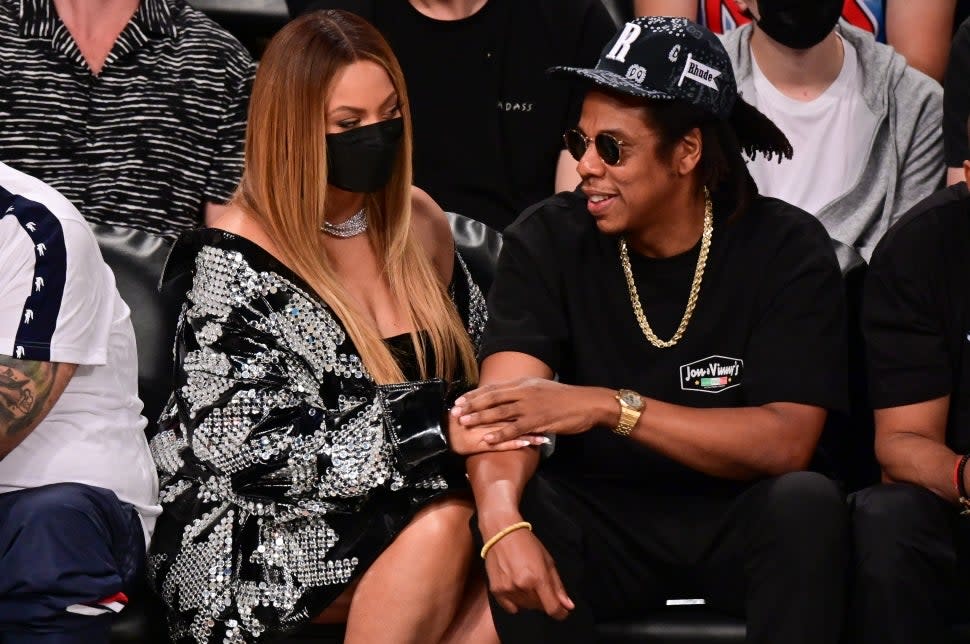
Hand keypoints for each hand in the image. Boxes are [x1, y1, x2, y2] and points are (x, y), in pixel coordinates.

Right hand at [446, 411, 548, 455]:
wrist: (436, 436)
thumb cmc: (451, 425)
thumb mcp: (469, 412)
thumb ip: (482, 407)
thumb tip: (495, 403)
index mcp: (483, 407)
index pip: (509, 403)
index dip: (526, 405)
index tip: (542, 406)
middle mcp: (485, 417)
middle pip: (514, 415)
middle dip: (532, 418)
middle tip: (550, 420)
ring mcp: (484, 430)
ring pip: (510, 430)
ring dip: (529, 433)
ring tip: (545, 436)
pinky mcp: (480, 444)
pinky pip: (500, 443)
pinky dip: (514, 443)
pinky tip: (527, 444)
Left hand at [452, 378, 614, 444]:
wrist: (586, 403)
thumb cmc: (564, 398)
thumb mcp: (541, 389)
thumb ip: (524, 392)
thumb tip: (508, 397)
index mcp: (524, 384)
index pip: (494, 388)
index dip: (475, 394)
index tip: (460, 399)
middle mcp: (524, 392)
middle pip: (492, 397)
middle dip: (472, 404)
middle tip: (454, 411)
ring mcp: (530, 406)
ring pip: (499, 411)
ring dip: (480, 418)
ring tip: (464, 423)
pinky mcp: (538, 420)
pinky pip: (514, 428)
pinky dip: (500, 433)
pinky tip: (487, 439)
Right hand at [482, 522, 573, 619]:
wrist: (501, 532)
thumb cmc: (527, 543)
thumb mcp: (548, 561)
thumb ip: (558, 586)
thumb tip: (568, 606)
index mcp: (538, 578)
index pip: (552, 608)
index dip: (560, 613)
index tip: (562, 611)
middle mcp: (522, 586)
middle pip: (539, 607)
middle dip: (544, 600)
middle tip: (540, 584)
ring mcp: (507, 590)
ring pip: (526, 607)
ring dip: (530, 600)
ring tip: (526, 582)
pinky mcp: (496, 591)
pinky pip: (511, 608)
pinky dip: (516, 602)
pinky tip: (516, 587)